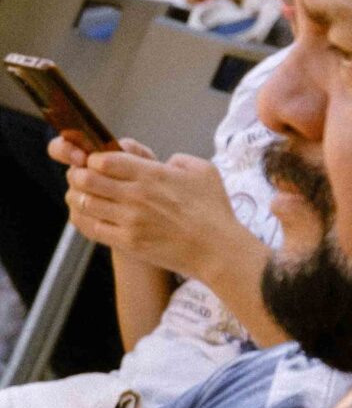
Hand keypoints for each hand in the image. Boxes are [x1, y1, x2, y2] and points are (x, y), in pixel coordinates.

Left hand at [52, 137, 234, 281]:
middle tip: (82, 176)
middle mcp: (136, 196)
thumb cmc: (214, 210)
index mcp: (153, 174)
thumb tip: (164, 162)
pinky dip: (84, 219)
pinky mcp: (127, 242)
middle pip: (87, 179)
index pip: (105, 159)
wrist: (217, 250)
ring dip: (79, 197)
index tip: (98, 161)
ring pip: (85, 203)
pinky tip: (89, 215)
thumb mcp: (204, 171)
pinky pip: (91, 228)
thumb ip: (179, 159)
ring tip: (83, 195)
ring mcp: (129, 220)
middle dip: (79, 175)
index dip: (95, 158)